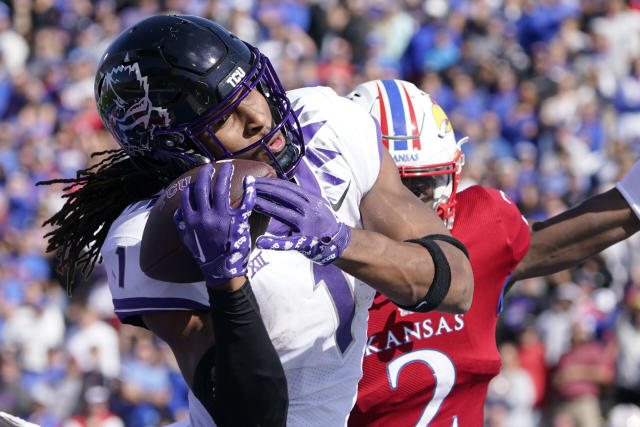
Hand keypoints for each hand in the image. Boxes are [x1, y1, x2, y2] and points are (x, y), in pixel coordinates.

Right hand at [173, 162, 255, 285]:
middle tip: (210, 167)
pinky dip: (249, 189)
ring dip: (224, 175)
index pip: (188, 196)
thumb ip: (181, 225)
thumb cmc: (204, 255)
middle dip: (206, 173)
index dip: (192, 185)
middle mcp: (204, 216)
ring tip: (226, 167)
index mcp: (191, 220)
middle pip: (203, 187)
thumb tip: (177, 212)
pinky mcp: (237, 221)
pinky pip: (245, 201)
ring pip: (221, 189)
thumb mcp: (187, 240)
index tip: (196, 179)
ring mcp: (221, 218)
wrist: (221, 270)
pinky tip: (250, 180)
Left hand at [253, 177, 350, 264]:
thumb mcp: (316, 206)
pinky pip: (288, 242)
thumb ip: (301, 199)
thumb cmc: (325, 224)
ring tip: (250, 201)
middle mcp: (310, 209)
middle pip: (284, 195)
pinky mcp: (306, 242)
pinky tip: (261, 242)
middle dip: (264, 188)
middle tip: (247, 184)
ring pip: (284, 212)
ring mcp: (308, 225)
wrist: (341, 242)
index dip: (270, 182)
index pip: (287, 187)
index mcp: (311, 200)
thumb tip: (281, 189)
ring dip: (265, 205)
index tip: (255, 179)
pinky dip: (274, 243)